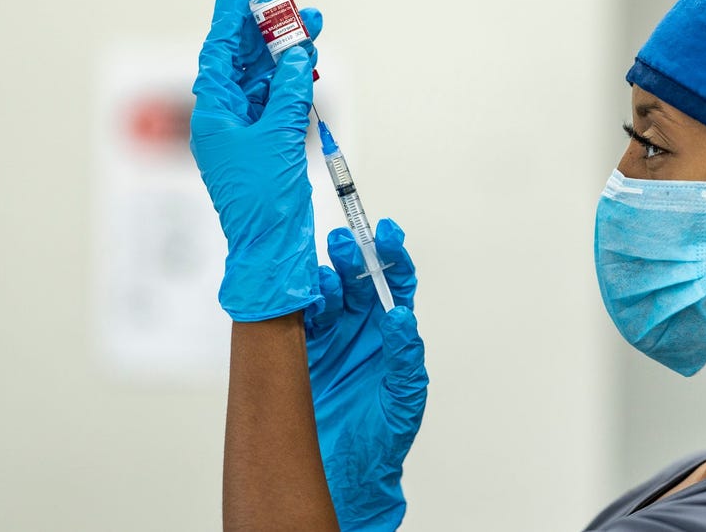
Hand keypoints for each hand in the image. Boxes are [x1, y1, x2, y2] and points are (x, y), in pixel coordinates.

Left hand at [190, 0, 325, 320]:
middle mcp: (227, 118)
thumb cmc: (263, 202)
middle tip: (288, 1)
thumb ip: (290, 93)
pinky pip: (280, 102)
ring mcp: (249, 131)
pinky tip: (311, 66)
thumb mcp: (279, 139)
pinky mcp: (269, 144)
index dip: (231, 15)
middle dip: (266, 29)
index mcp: (214, 114)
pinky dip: (296, 83)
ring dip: (288, 53)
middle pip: (243, 60)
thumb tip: (297, 57)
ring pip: (266, 78)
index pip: (219, 52)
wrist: (270, 248)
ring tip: (312, 25)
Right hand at [308, 219, 427, 530]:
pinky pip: (300, 319)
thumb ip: (405, 357)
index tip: (387, 233)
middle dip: (353, 257)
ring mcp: (333, 337)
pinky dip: (300, 305)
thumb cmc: (384, 436)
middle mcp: (363, 327)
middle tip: (344, 244)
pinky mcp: (304, 351)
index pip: (396, 284)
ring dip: (325, 279)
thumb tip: (402, 318)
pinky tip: (302, 298)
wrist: (348, 471)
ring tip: (323, 277)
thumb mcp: (405, 397)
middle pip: (359, 279)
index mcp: (393, 332)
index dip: (393, 255)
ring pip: (328, 294)